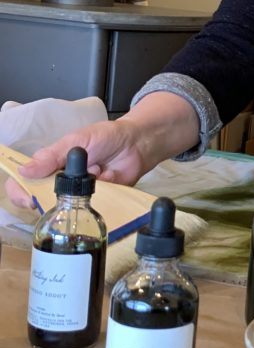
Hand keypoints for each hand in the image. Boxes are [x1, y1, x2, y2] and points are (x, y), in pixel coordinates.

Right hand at [5, 118, 151, 208]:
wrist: (138, 143)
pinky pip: (91, 211)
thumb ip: (53, 155)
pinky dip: (99, 198)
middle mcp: (61, 183)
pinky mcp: (97, 203)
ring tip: (97, 172)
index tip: (29, 200)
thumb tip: (24, 170)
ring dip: (81, 195)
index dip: (21, 193)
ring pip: (68, 209)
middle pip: (43, 201)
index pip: (25, 183)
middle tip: (71, 189)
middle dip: (54, 198)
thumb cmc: (106, 137)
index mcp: (51, 166)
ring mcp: (79, 196)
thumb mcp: (78, 140)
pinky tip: (108, 180)